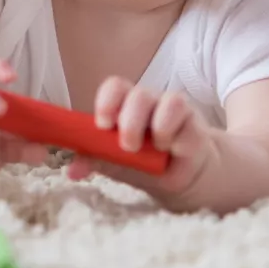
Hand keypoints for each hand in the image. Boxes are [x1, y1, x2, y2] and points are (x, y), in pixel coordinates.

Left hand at [66, 76, 221, 207]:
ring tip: (157, 149)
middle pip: (139, 95)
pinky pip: (191, 123)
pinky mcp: (196, 125)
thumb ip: (96, 161)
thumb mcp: (117, 164)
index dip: (107, 101)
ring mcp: (175, 111)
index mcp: (125, 105)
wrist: (182, 179)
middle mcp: (150, 102)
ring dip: (159, 127)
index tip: (102, 125)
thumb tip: (72, 171)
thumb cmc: (145, 164)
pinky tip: (173, 151)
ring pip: (170, 101)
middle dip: (131, 121)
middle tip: (128, 146)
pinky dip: (179, 139)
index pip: (115, 87)